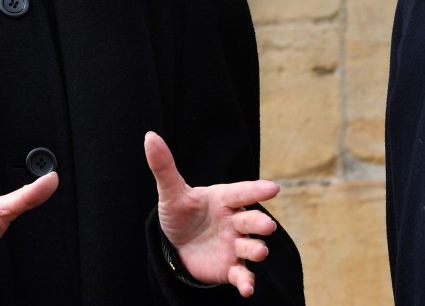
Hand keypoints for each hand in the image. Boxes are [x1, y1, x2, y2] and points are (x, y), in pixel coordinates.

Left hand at [144, 131, 280, 296]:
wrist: (177, 246)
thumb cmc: (179, 213)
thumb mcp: (170, 192)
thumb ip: (164, 166)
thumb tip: (150, 136)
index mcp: (223, 199)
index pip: (241, 192)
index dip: (256, 190)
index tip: (274, 188)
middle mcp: (234, 221)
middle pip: (250, 220)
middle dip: (259, 223)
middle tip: (267, 226)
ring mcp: (234, 245)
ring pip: (250, 247)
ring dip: (256, 250)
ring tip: (259, 252)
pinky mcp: (230, 268)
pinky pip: (241, 274)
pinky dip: (246, 281)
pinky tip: (246, 289)